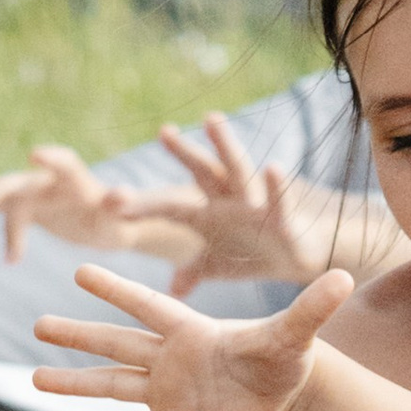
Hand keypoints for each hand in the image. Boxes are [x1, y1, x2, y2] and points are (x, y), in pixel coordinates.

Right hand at [0, 142, 155, 264]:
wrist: (106, 222)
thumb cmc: (117, 220)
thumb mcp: (121, 220)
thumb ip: (119, 206)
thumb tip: (121, 196)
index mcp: (75, 181)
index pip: (64, 164)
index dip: (51, 158)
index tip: (34, 154)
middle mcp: (48, 181)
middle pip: (12, 185)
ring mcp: (33, 192)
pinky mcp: (25, 205)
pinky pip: (1, 214)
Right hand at [29, 264, 353, 410]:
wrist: (283, 391)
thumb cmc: (286, 355)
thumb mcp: (297, 334)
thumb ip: (312, 308)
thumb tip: (346, 276)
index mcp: (191, 330)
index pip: (148, 306)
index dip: (119, 292)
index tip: (81, 274)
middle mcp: (169, 358)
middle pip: (117, 343)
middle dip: (80, 335)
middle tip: (37, 324)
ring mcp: (166, 391)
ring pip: (113, 385)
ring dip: (77, 384)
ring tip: (34, 379)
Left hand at [149, 117, 399, 294]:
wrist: (296, 258)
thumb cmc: (253, 253)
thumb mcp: (217, 265)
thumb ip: (192, 271)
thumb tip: (170, 291)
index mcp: (205, 214)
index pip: (168, 206)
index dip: (143, 206)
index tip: (114, 203)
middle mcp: (226, 200)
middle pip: (200, 172)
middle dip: (183, 153)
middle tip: (163, 132)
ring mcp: (254, 204)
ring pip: (236, 170)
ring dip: (225, 146)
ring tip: (212, 119)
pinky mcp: (281, 216)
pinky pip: (278, 199)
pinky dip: (276, 186)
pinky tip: (274, 168)